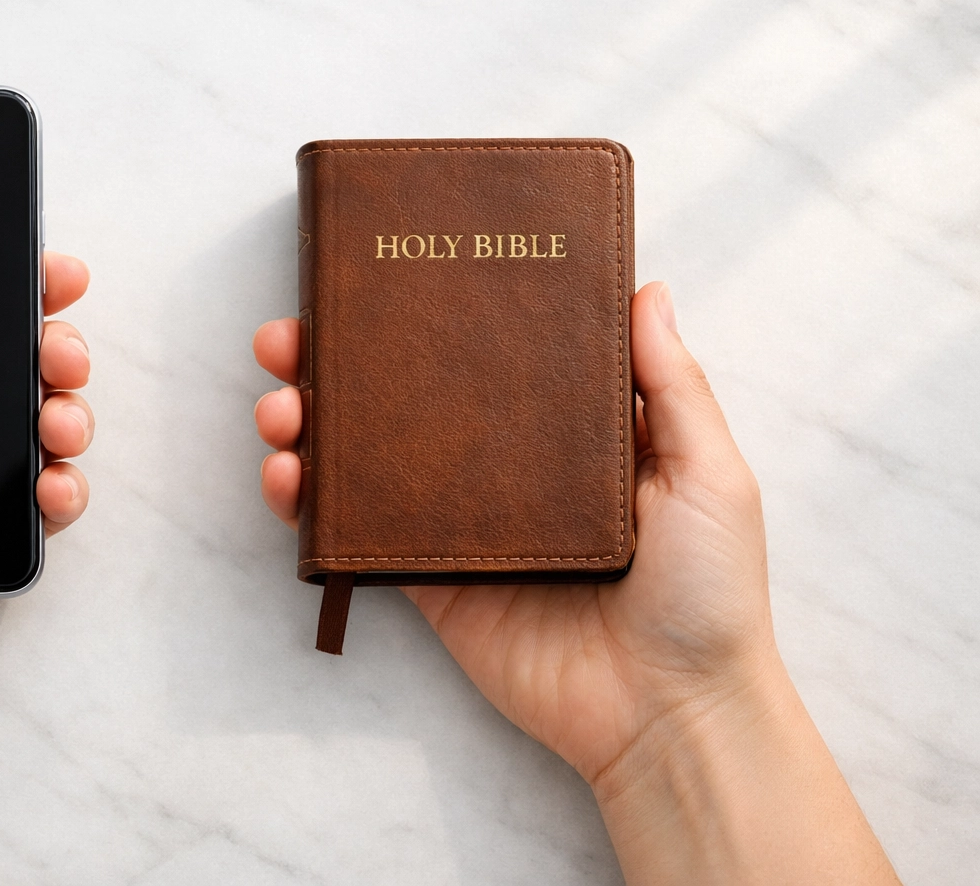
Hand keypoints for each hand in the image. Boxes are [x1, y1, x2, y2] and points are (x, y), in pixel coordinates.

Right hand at [254, 283, 899, 883]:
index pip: (483, 355)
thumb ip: (673, 385)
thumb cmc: (708, 591)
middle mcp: (502, 469)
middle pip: (404, 397)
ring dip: (307, 423)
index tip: (380, 273)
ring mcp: (458, 524)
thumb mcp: (708, 472)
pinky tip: (287, 476)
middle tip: (289, 338)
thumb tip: (647, 287)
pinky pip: (358, 534)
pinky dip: (309, 504)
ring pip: (365, 458)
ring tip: (277, 405)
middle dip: (335, 362)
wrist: (671, 713)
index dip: (428, 314)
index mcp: (564, 432)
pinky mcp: (429, 581)